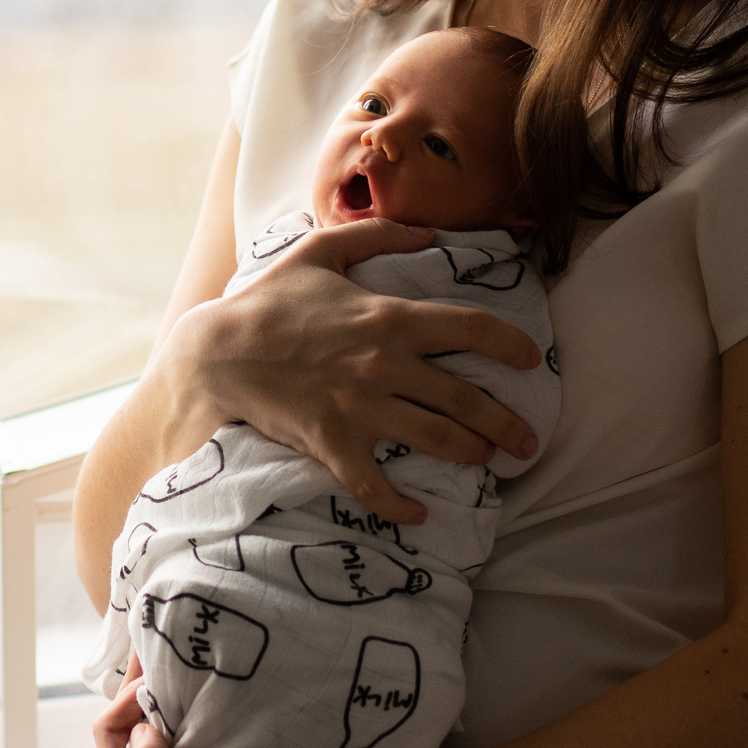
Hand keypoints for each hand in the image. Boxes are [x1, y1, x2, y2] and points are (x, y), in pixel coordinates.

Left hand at [92, 662, 363, 747]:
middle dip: (138, 692)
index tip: (156, 677)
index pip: (107, 733)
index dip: (125, 699)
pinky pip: (174, 737)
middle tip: (158, 654)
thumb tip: (137, 728)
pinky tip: (193, 694)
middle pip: (123, 729)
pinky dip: (178, 712)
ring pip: (148, 731)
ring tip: (172, 668)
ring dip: (157, 700)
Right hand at [161, 218, 540, 523]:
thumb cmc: (266, 301)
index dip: (510, 344)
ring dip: (472, 456)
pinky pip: (377, 485)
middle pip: (468, 399)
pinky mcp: (334, 443)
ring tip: (488, 463)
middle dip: (508, 425)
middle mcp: (385, 365)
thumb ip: (375, 236)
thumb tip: (428, 232)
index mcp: (389, 318)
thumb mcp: (318, 252)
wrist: (215, 355)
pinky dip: (402, 506)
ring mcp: (361, 408)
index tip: (532, 359)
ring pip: (438, 440)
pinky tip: (420, 514)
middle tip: (528, 442)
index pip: (471, 328)